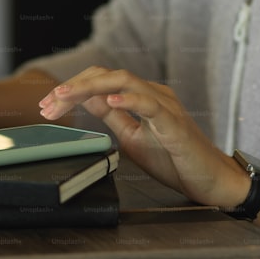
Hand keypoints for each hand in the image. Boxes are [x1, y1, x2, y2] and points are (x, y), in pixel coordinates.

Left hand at [38, 66, 248, 207]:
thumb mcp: (132, 137)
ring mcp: (165, 106)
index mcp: (141, 97)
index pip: (101, 82)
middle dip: (73, 86)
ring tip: (65, 96)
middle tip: (48, 102)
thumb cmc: (176, 160)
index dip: (72, 88)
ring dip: (90, 87)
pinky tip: (110, 101)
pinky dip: (129, 100)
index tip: (47, 105)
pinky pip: (150, 105)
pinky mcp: (174, 125)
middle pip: (107, 76)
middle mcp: (153, 94)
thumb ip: (113, 117)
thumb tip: (89, 100)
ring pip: (125, 82)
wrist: (211, 181)